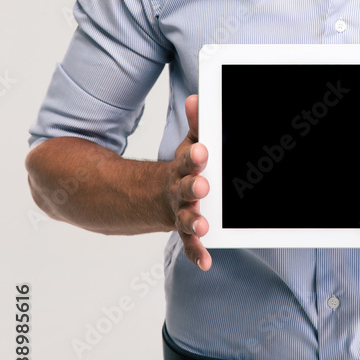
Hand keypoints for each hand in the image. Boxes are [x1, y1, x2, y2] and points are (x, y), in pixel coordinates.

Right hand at [166, 94, 211, 270]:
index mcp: (182, 168)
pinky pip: (190, 243)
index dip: (193, 157)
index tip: (201, 152)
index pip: (188, 161)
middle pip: (186, 189)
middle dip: (194, 187)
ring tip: (203, 224)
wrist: (152, 196)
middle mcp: (178, 191)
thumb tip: (197, 98)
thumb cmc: (182, 168)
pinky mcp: (183, 230)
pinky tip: (206, 262)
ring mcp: (179, 212)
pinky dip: (197, 252)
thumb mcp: (186, 145)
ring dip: (195, 221)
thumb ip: (196, 124)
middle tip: (203, 186)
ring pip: (186, 218)